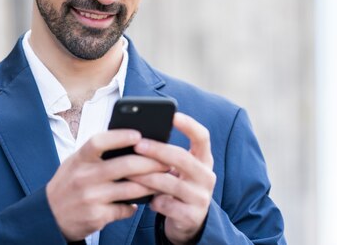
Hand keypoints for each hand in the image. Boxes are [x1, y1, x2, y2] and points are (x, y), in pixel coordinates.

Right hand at [46, 129, 168, 240]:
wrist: (49, 216)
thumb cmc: (67, 185)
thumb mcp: (74, 163)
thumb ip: (96, 154)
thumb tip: (128, 142)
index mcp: (79, 160)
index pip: (99, 142)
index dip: (120, 136)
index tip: (138, 134)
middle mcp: (84, 177)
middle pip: (124, 166)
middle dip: (150, 162)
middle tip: (166, 160)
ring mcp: (91, 198)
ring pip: (131, 189)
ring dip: (151, 185)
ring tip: (163, 180)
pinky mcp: (97, 216)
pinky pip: (125, 209)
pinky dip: (136, 205)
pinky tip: (142, 200)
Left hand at [130, 113, 215, 244]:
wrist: (189, 222)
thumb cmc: (177, 187)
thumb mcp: (178, 170)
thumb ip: (166, 156)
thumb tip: (138, 138)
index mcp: (204, 160)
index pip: (202, 137)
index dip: (189, 125)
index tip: (173, 115)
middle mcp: (206, 176)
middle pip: (182, 158)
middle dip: (158, 150)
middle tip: (138, 145)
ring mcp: (201, 197)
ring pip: (170, 183)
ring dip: (146, 177)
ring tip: (129, 173)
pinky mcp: (192, 216)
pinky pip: (167, 205)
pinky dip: (154, 201)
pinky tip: (147, 200)